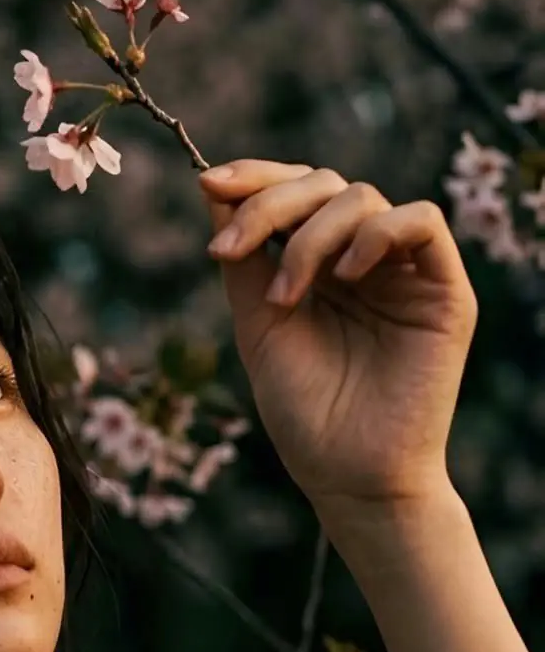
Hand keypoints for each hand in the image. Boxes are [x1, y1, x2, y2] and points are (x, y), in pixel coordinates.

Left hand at [199, 159, 477, 510]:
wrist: (348, 475)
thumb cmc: (304, 410)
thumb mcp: (257, 323)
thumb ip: (244, 257)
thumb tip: (213, 185)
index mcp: (321, 263)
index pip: (296, 190)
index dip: (254, 176)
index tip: (206, 182)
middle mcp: (364, 259)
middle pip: (324, 184)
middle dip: (268, 205)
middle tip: (228, 251)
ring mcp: (405, 272)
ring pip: (363, 197)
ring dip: (309, 237)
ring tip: (286, 298)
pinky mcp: (444, 291)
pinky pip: (421, 222)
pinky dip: (376, 234)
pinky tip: (343, 277)